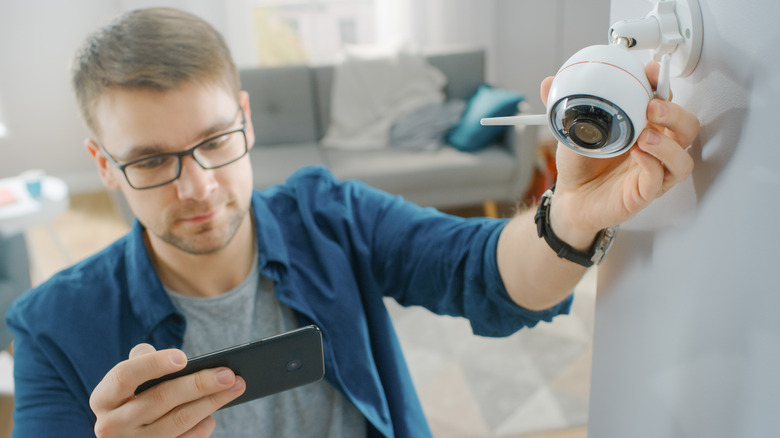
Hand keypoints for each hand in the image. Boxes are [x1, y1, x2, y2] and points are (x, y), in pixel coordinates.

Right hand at [90, 343, 245, 437]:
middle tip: (228, 373)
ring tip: (235, 386)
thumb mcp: (131, 379)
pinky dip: (204, 424)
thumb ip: (144, 360)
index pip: (125, 376)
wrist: (128, 436)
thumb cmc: (135, 396)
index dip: (154, 364)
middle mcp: (112, 425)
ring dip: (212, 402)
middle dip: (200, 383)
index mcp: (103, 399)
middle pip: (162, 399)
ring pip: (179, 420)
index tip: (184, 357)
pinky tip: (214, 411)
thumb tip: (180, 358)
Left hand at [540, 61, 699, 247]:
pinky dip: (652, 165)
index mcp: (644, 125)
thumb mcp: (572, 129)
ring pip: (682, 158)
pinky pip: (659, 180)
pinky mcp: (645, 192)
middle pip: (687, 127)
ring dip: (668, 144)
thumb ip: (564, 107)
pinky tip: (638, 155)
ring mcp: (654, 171)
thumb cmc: (580, 163)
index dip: (663, 83)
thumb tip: (548, 83)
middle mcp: (656, 147)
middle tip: (652, 107)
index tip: (650, 72)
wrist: (569, 197)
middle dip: (675, 113)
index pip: (667, 100)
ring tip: (644, 136)